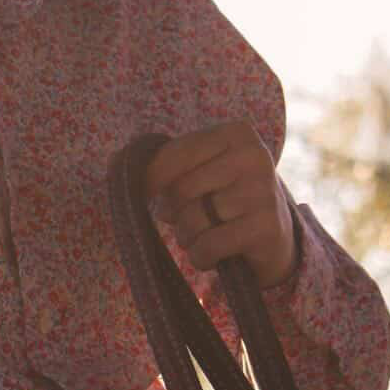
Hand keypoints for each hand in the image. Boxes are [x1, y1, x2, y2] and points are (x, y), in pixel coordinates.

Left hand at [145, 120, 297, 287]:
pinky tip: (214, 254)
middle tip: (188, 219)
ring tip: (206, 234)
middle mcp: (254, 156)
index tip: (145, 194)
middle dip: (175, 212)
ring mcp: (263, 192)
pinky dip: (202, 257)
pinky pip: (209, 246)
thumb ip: (163, 162)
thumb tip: (115, 161)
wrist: (274, 237)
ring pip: (193, 220)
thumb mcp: (200, 170)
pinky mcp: (266, 228)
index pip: (174, 155)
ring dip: (189, 237)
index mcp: (236, 132)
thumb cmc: (224, 197)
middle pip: (181, 190)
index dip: (151, 179)